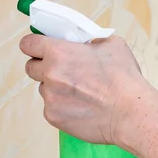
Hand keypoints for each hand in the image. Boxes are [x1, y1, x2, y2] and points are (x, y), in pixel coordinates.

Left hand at [19, 34, 149, 144]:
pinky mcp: (52, 116)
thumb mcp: (111, 44)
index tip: (38, 48)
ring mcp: (49, 97)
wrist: (129, 112)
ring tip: (79, 92)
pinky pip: (51, 107)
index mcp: (58, 52)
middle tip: (61, 70)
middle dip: (43, 67)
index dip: (33, 45)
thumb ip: (89, 41)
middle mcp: (49, 74)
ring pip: (43, 89)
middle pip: (31, 68)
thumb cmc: (123, 78)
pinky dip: (62, 106)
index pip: (28, 44)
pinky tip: (81, 106)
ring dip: (54, 88)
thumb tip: (82, 44)